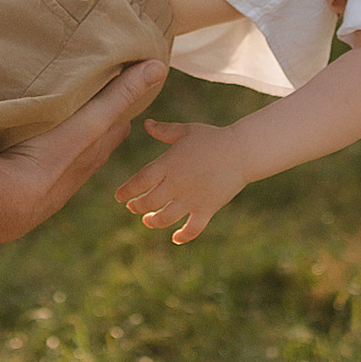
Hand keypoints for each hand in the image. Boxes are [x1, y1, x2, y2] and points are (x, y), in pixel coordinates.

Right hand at [0, 57, 169, 244]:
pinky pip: (39, 171)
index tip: (119, 93)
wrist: (8, 200)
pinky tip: (24, 152)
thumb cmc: (51, 155)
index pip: (119, 125)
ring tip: (54, 126)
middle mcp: (80, 169)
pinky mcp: (28, 192)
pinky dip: (37, 158)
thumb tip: (159, 66)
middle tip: (87, 106)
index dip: (122, 110)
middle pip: (95, 143)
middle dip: (94, 126)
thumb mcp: (91, 119)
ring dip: (64, 144)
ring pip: (67, 159)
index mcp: (96, 149)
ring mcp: (54, 184)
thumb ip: (121, 93)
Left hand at [114, 116, 245, 246]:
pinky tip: (176, 238)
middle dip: (137, 207)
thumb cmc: (213, 137)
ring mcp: (191, 198)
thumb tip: (146, 124)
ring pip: (165, 218)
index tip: (119, 197)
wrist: (241, 151)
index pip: (139, 181)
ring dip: (153, 221)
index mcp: (168, 164)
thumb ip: (165, 130)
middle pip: (148, 202)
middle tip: (133, 208)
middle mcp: (176, 184)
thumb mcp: (186, 131)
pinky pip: (193, 228)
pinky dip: (183, 236)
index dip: (127, 191)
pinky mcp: (206, 208)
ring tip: (149, 220)